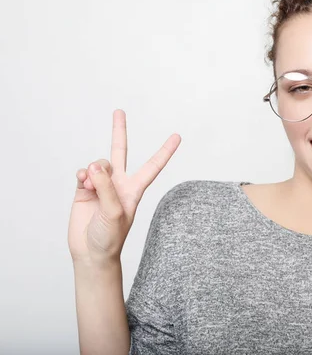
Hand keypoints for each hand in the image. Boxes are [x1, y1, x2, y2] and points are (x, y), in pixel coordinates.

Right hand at [68, 109, 180, 265]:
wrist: (90, 252)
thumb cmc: (109, 237)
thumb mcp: (114, 213)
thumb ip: (106, 187)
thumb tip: (95, 164)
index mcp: (134, 189)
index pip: (153, 165)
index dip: (165, 151)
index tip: (178, 136)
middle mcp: (119, 183)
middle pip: (120, 151)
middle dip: (119, 131)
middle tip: (119, 111)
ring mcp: (101, 185)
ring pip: (98, 164)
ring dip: (93, 171)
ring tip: (91, 187)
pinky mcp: (84, 190)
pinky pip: (83, 173)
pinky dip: (82, 175)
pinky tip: (82, 182)